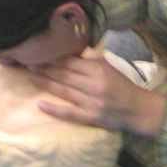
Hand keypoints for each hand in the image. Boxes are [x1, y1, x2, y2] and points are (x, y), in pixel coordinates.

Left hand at [31, 55, 164, 136]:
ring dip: (46, 83)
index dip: (54, 57)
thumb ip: (90, 59)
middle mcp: (94, 85)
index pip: (71, 62)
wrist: (136, 108)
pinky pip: (70, 113)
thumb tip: (70, 50)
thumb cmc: (120, 85)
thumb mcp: (108, 67)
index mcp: (99, 69)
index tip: (40, 53)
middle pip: (65, 75)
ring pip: (64, 91)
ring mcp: (92, 102)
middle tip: (29, 62)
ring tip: (32, 75)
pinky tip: (41, 104)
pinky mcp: (91, 117)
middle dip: (46, 68)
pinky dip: (55, 109)